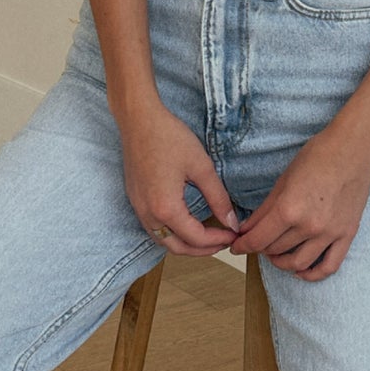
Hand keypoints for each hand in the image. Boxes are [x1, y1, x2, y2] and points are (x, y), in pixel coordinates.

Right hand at [119, 100, 239, 255]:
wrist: (139, 120)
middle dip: (203, 250)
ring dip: (186, 244)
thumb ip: (218, 198)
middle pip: (177, 248)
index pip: (196, 238)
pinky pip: (154, 228)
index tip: (234, 234)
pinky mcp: (135, 200)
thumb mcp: (201, 167)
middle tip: (224, 241)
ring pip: (163, 241)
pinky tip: (188, 222)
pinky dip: (172, 233)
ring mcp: (138, 208)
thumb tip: (232, 222)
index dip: (218, 240)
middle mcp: (148, 214)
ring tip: (209, 236)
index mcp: (166, 208)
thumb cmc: (169, 137)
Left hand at [227, 124, 369, 279]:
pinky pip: (329, 266)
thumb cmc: (318, 156)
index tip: (236, 246)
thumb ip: (265, 209)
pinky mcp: (346, 235)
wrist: (353, 149)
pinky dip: (312, 274)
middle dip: (260, 248)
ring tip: (275, 254)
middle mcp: (309, 226)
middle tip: (256, 241)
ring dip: (281, 262)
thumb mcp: (283, 180)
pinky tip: (301, 270)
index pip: (258, 239)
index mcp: (289, 209)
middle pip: (275, 250)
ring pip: (298, 263)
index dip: (243, 245)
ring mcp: (330, 233)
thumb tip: (247, 228)